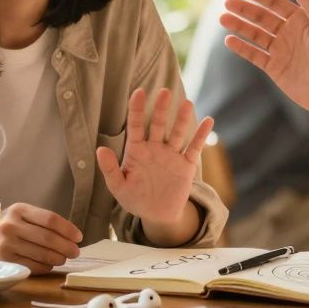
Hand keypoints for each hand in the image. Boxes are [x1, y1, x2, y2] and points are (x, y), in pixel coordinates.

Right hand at [0, 202, 82, 274]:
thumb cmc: (12, 228)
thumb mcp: (24, 216)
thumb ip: (44, 222)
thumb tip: (74, 238)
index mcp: (18, 209)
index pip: (50, 219)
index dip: (68, 229)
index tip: (79, 237)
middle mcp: (10, 226)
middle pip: (48, 238)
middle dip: (67, 246)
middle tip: (76, 252)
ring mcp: (5, 244)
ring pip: (42, 254)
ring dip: (58, 258)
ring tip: (64, 258)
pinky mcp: (5, 261)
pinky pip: (33, 266)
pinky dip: (46, 266)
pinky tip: (49, 264)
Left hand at [96, 88, 212, 224]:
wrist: (157, 215)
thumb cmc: (134, 199)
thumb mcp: (118, 187)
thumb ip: (109, 169)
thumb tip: (99, 149)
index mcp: (137, 150)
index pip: (136, 126)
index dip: (137, 109)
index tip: (139, 92)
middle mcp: (155, 148)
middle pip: (158, 124)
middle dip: (161, 109)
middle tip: (164, 92)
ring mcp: (171, 155)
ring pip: (177, 133)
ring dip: (182, 119)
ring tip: (187, 103)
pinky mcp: (186, 165)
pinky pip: (194, 148)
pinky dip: (201, 135)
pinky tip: (209, 121)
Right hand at [219, 0, 308, 116]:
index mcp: (302, 20)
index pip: (276, 3)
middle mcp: (289, 33)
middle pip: (262, 17)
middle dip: (245, 9)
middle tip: (227, 2)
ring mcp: (280, 51)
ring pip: (255, 35)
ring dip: (239, 26)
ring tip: (223, 18)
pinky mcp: (274, 68)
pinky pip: (254, 55)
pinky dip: (242, 48)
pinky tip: (229, 40)